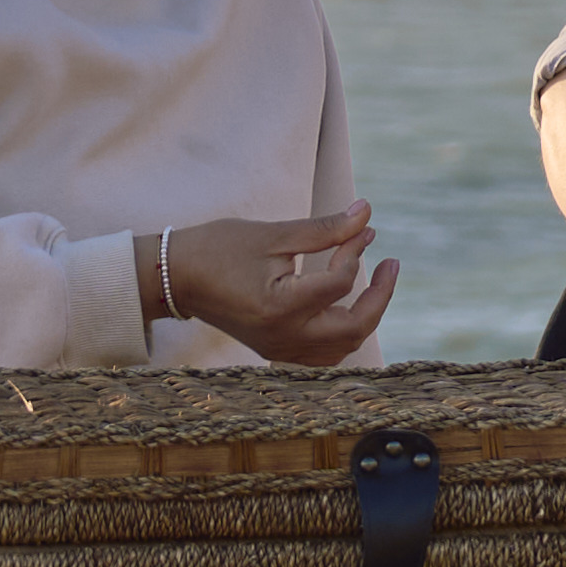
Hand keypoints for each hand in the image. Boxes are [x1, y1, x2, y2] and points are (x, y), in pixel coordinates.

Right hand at [157, 211, 394, 362]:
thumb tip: (366, 212)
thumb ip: (324, 229)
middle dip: (380, 295)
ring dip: (365, 316)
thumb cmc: (218, 248)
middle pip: (355, 328)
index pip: (340, 283)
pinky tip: (347, 305)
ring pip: (342, 347)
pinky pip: (322, 354)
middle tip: (391, 263)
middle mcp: (284, 336)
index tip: (360, 227)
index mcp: (283, 307)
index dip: (355, 250)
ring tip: (375, 282)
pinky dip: (342, 332)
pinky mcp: (274, 349)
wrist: (173, 277)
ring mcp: (279, 348)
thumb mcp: (273, 233)